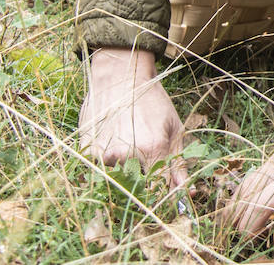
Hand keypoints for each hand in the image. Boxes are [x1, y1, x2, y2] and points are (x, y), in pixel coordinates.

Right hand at [79, 47, 187, 188]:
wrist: (120, 75)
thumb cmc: (152, 101)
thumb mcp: (173, 127)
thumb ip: (179, 162)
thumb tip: (186, 193)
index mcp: (153, 148)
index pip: (158, 189)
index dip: (161, 196)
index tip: (163, 196)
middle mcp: (126, 154)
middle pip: (136, 188)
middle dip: (142, 184)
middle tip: (143, 164)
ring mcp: (104, 152)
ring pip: (117, 179)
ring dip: (123, 171)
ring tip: (127, 145)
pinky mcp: (87, 150)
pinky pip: (99, 170)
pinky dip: (106, 163)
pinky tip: (113, 144)